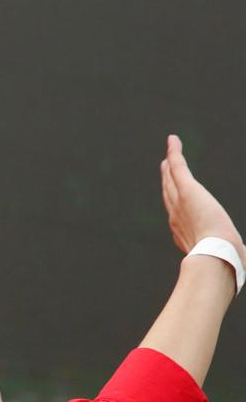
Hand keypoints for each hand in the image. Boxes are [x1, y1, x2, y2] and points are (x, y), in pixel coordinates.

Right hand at [160, 135, 245, 261]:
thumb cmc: (221, 259)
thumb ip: (235, 255)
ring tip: (168, 155)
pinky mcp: (188, 189)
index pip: (178, 213)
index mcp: (184, 233)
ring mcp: (180, 201)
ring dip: (169, 166)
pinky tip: (173, 141)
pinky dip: (175, 153)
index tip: (175, 195)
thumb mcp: (228, 257)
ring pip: (171, 180)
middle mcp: (177, 216)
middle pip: (169, 193)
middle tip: (165, 168)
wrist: (215, 255)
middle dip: (167, 181)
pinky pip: (178, 167)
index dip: (175, 202)